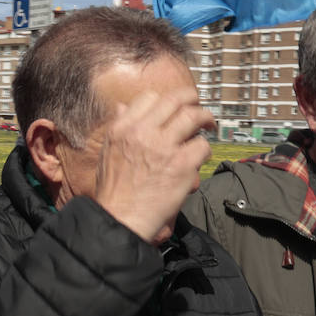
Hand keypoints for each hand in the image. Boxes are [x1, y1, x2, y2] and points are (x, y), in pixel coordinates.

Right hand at [91, 89, 213, 244]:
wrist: (121, 218)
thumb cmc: (114, 191)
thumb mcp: (107, 152)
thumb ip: (118, 127)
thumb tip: (122, 106)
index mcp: (122, 128)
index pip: (149, 97)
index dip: (166, 100)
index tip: (174, 108)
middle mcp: (142, 132)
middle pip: (176, 99)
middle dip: (192, 100)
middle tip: (198, 109)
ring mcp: (163, 147)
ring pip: (194, 116)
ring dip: (206, 119)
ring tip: (208, 127)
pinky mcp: (181, 165)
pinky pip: (202, 146)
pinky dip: (204, 151)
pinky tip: (199, 158)